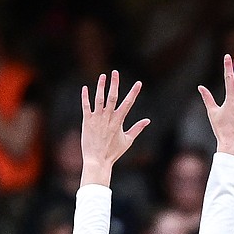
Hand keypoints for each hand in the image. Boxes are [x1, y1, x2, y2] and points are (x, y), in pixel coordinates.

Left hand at [80, 70, 149, 187]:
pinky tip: (85, 88)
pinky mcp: (87, 122)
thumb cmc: (113, 152)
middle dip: (114, 84)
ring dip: (101, 87)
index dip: (134, 92)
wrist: (97, 161)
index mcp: (119, 121)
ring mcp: (97, 119)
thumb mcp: (127, 141)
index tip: (139, 83)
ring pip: (99, 99)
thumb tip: (148, 120)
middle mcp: (108, 118)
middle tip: (115, 72)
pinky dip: (85, 97)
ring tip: (102, 76)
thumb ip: (137, 129)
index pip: (128, 103)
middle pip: (112, 97)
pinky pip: (86, 107)